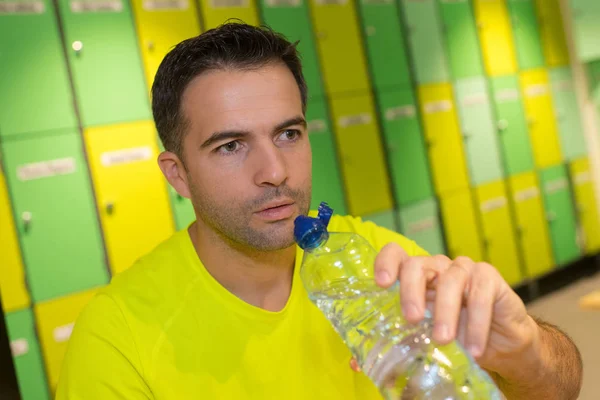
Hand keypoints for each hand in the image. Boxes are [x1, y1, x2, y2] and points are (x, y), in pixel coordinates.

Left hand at [350, 243, 541, 381]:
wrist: (499, 343)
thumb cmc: (454, 334)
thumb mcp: (421, 338)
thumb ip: (392, 343)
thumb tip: (353, 363)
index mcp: (415, 276)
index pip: (396, 254)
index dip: (386, 262)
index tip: (381, 283)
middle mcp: (437, 267)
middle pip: (418, 265)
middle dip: (411, 290)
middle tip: (411, 319)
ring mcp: (464, 269)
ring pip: (451, 280)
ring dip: (446, 312)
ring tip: (443, 341)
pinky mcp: (489, 279)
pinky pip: (481, 293)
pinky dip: (477, 321)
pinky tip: (474, 347)